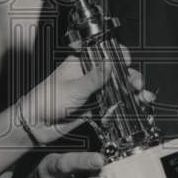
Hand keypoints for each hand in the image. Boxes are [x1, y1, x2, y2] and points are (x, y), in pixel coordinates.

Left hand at [18, 52, 151, 143]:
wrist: (35, 126)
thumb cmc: (46, 101)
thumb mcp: (74, 87)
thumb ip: (96, 77)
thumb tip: (112, 62)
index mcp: (80, 61)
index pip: (103, 51)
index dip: (118, 54)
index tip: (126, 61)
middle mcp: (87, 74)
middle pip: (115, 70)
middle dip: (129, 75)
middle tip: (136, 83)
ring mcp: (91, 91)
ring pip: (117, 87)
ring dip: (131, 90)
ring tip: (142, 95)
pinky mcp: (94, 107)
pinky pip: (113, 104)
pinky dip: (126, 104)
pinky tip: (138, 104)